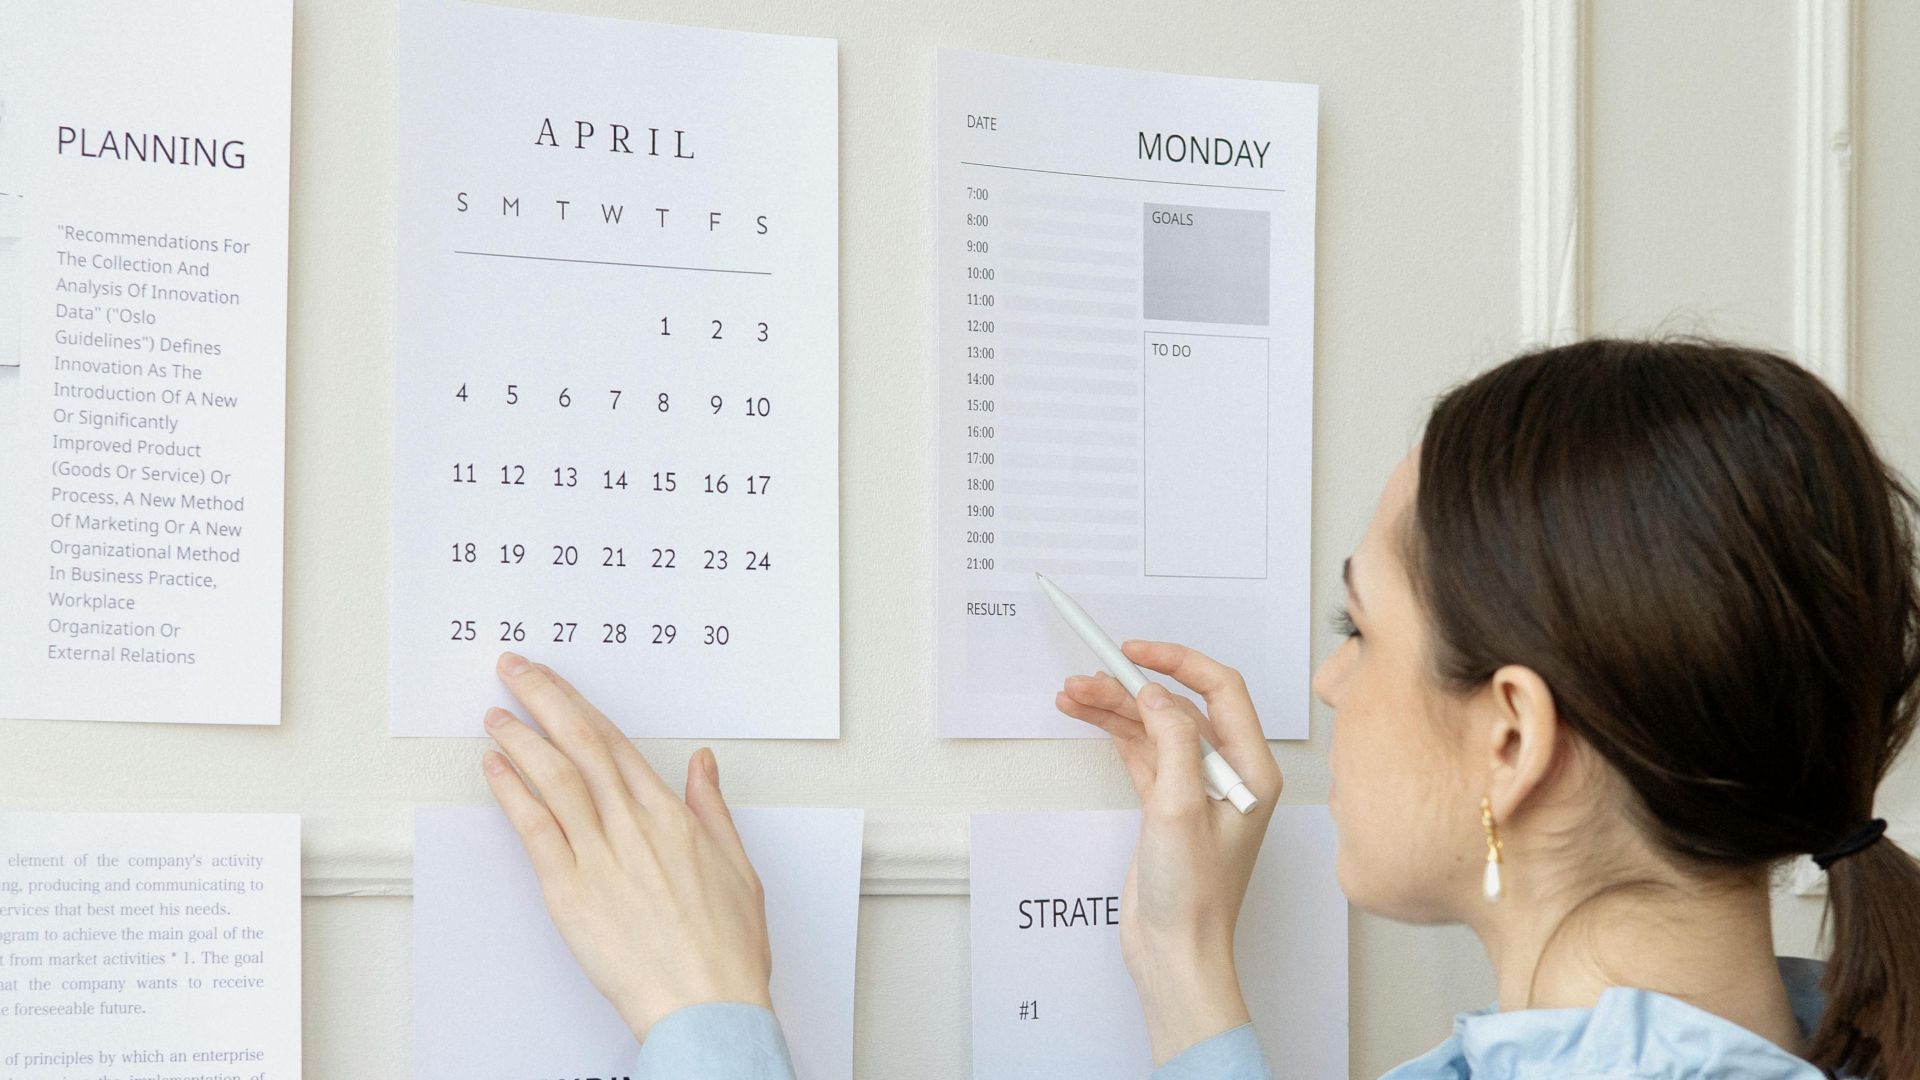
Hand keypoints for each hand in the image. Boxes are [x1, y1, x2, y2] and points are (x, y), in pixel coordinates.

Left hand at [480, 653, 771, 1041]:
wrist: (707, 1003)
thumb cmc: (725, 948)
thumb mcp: (737, 865)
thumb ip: (712, 809)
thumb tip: (704, 764)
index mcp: (671, 816)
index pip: (615, 744)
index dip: (580, 707)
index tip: (557, 684)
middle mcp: (632, 826)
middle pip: (580, 744)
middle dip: (544, 699)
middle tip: (515, 670)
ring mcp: (599, 856)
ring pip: (554, 777)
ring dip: (521, 738)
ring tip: (496, 713)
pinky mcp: (570, 892)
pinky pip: (534, 829)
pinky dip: (512, 793)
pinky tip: (495, 768)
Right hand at [1055, 641, 1282, 1064]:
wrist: (1176, 953)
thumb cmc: (1194, 896)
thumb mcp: (1180, 808)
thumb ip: (1173, 742)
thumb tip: (1157, 695)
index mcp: (1250, 770)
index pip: (1221, 691)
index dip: (1178, 662)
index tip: (1136, 651)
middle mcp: (1227, 774)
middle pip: (1178, 708)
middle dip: (1132, 688)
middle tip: (1087, 676)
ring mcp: (1195, 790)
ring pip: (1154, 729)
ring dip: (1115, 710)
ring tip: (1072, 695)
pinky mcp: (1167, 807)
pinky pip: (1141, 754)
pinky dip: (1114, 735)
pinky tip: (1088, 718)